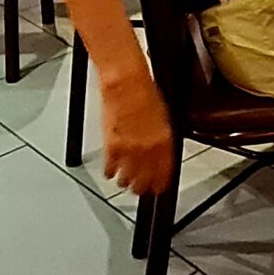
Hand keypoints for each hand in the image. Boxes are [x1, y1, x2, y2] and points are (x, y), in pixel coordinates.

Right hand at [99, 70, 177, 196]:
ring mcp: (128, 150)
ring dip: (126, 183)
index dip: (160, 184)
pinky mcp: (111, 147)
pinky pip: (110, 168)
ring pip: (127, 178)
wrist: (126, 84)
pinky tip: (111, 173)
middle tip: (141, 190)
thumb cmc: (145, 93)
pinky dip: (110, 172)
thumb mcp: (164, 117)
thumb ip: (162, 140)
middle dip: (143, 188)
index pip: (164, 172)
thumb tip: (163, 152)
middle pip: (144, 180)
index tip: (159, 188)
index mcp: (163, 142)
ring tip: (125, 183)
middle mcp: (147, 150)